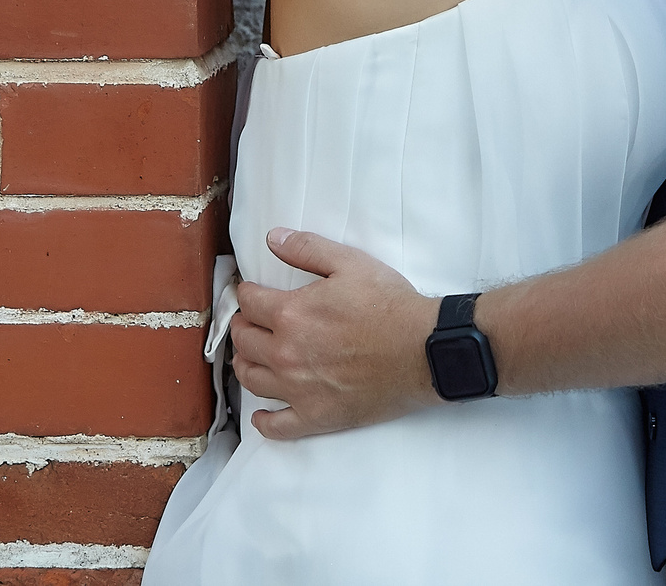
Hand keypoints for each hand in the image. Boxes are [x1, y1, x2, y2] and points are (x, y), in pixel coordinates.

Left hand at [230, 228, 441, 439]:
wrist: (423, 350)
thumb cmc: (390, 305)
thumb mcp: (350, 263)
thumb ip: (307, 248)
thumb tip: (272, 238)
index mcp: (291, 315)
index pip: (249, 303)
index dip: (246, 293)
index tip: (250, 292)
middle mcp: (286, 354)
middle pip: (245, 341)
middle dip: (242, 326)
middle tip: (248, 321)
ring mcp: (298, 390)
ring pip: (252, 380)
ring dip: (245, 365)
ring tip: (250, 356)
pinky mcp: (316, 417)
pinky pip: (277, 426)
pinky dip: (264, 422)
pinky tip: (262, 414)